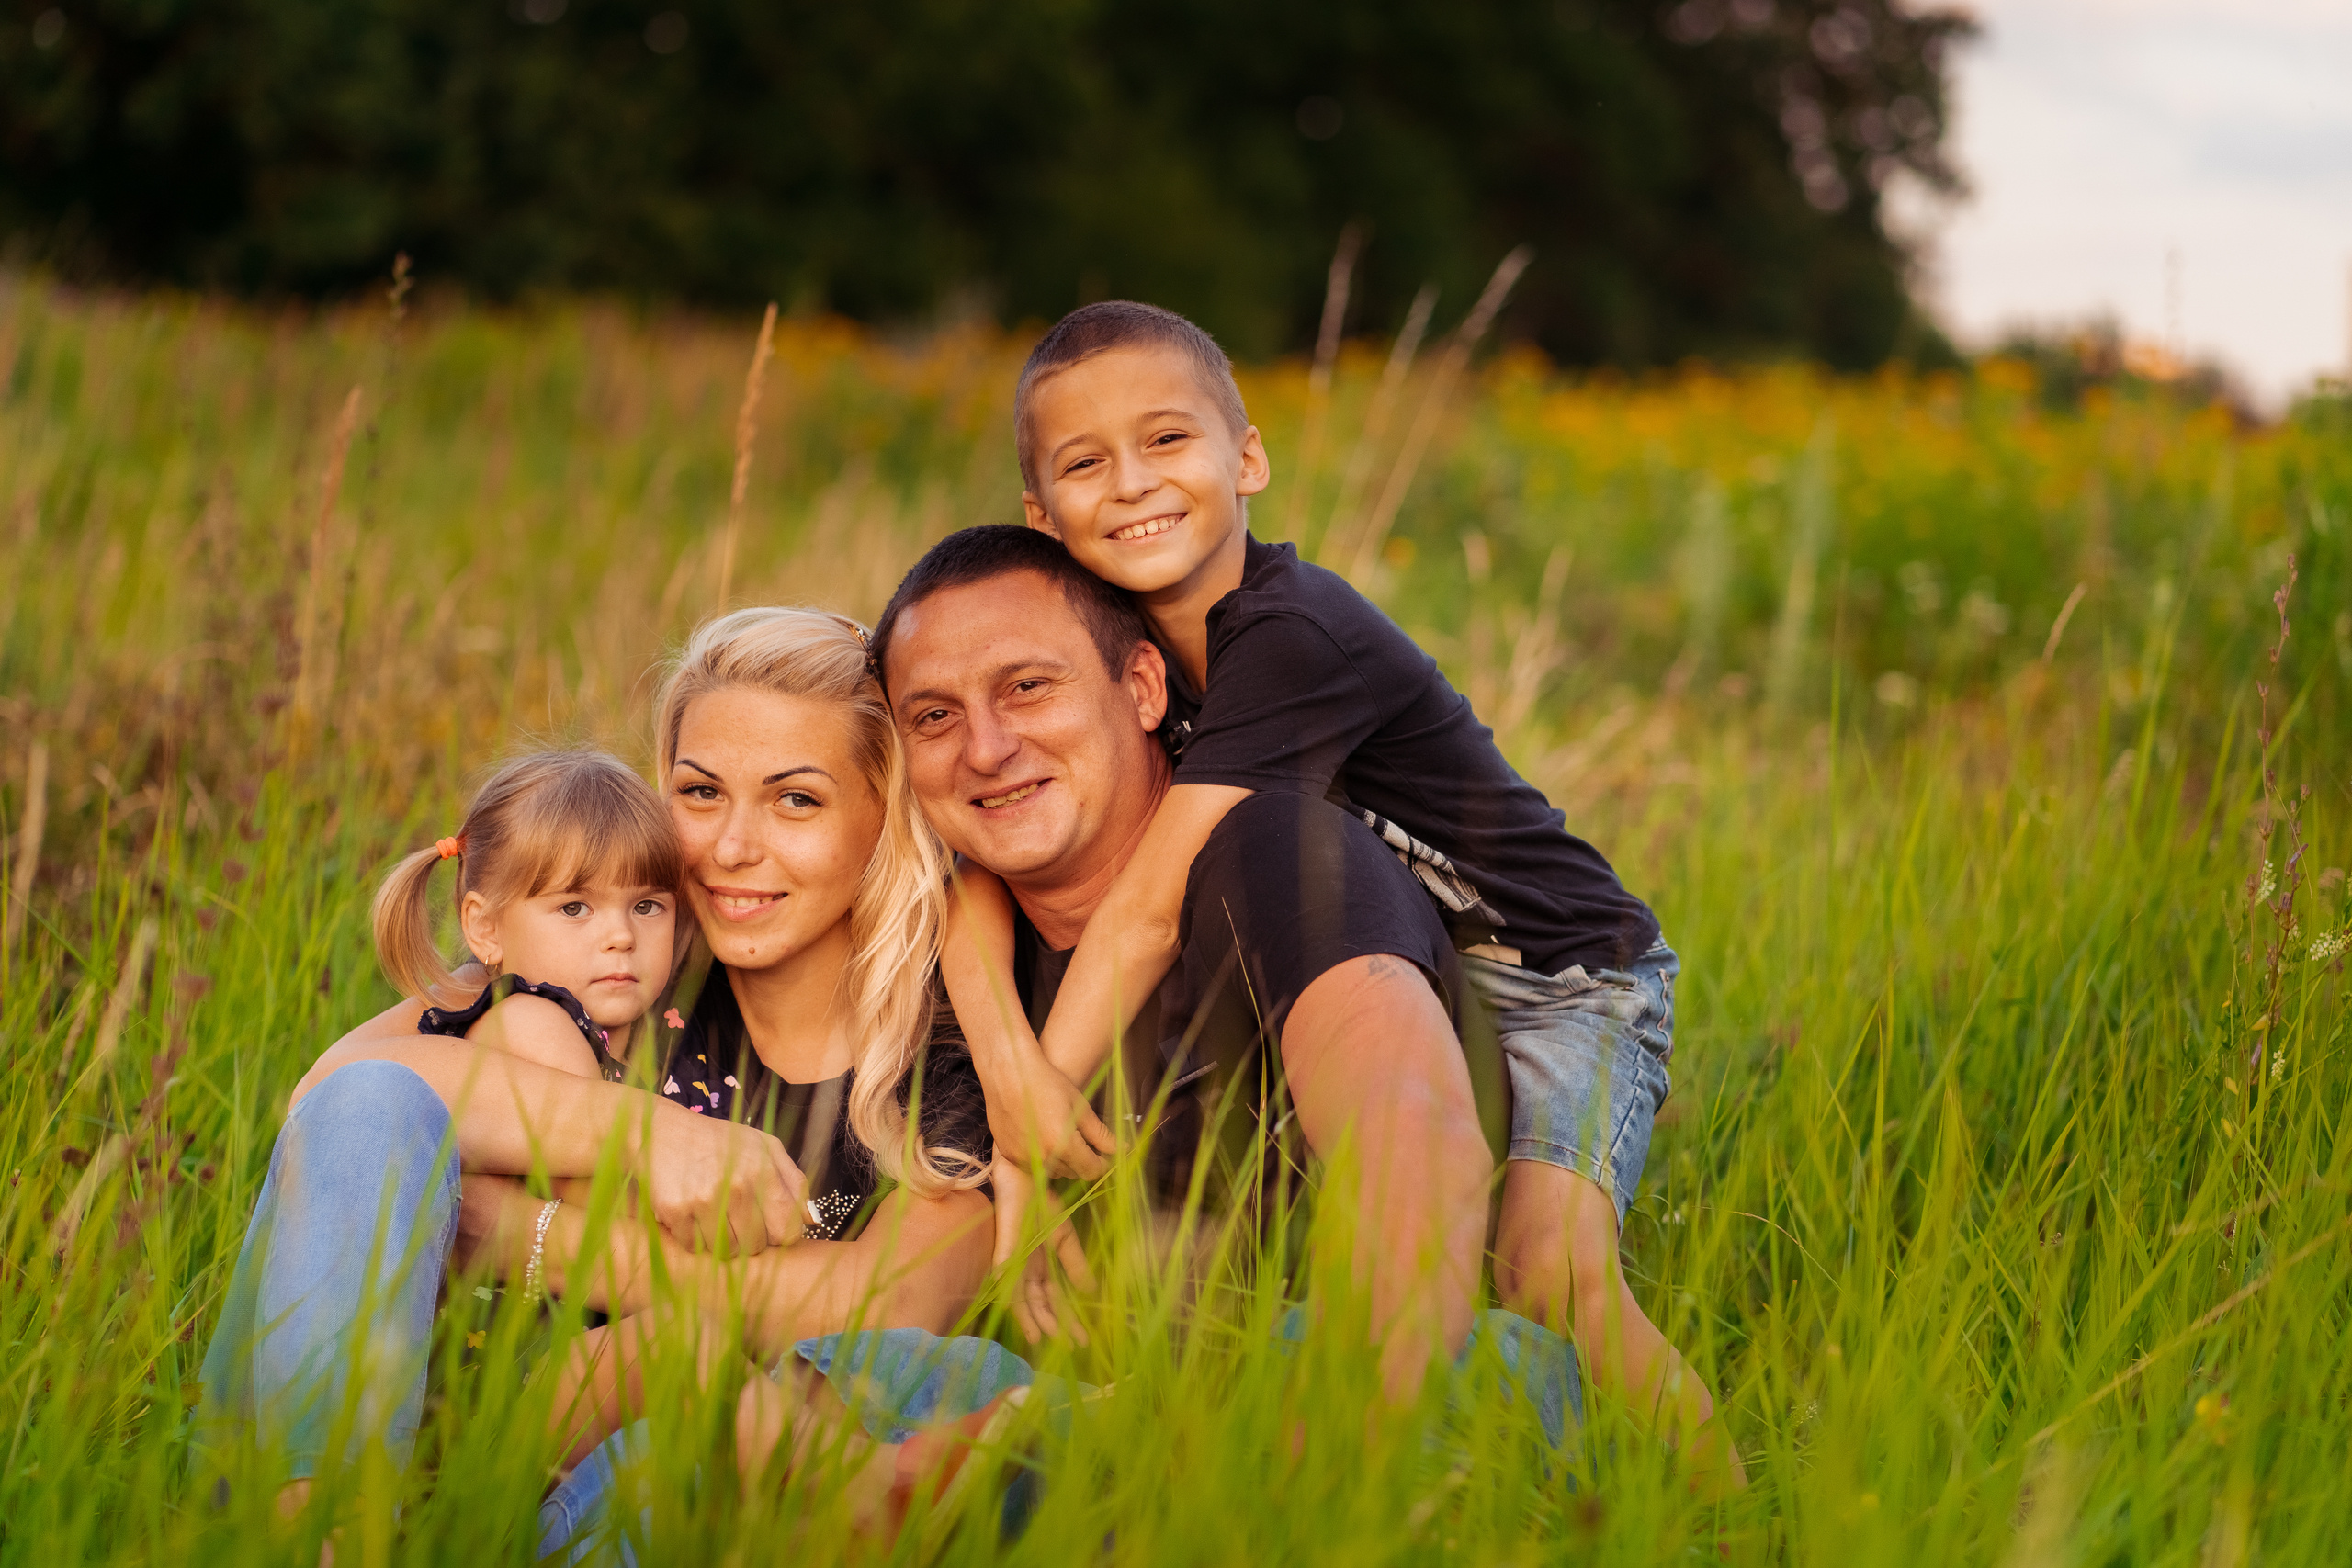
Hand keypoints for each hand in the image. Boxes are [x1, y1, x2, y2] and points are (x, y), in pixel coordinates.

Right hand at [642, 1100, 805, 1254]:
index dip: (780, 1235)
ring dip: (722, 1241)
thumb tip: (813, 1221)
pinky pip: (695, 1247)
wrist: (662, 1131)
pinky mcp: (675, 1210)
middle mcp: (737, 1185)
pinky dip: (694, 1238)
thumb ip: (793, 1183)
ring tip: (714, 1217)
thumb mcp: (764, 1147)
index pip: (787, 1230)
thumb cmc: (720, 1142)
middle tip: (737, 1220)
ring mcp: (704, 1199)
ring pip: (726, 1251)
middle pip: (757, 1245)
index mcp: (763, 1170)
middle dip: (751, 1239)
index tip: (769, 1226)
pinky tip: (691, 1215)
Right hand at [985, 1046, 1116, 1180]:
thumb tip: (1122, 1149)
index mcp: (1063, 1145)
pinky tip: (1044, 1137)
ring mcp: (1022, 1158)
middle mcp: (1042, 1158)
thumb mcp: (1079, 1106)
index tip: (1106, 1155)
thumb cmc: (1046, 1082)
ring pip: (1052, 1171)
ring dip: (1062, 1161)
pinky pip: (1032, 1165)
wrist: (1008, 1071)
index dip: (1102, 1164)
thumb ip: (1100, 1134)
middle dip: (1083, 1161)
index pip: (1091, 1170)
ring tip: (1064, 1137)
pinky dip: (1041, 1157)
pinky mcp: (1008, 1155)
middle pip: (1073, 1173)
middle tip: (1086, 1143)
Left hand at [992, 1158, 1094, 1344]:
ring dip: (1038, 1322)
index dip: (1071, 1318)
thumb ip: (1075, 1264)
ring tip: (1050, 1340)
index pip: (1058, 1298)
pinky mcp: (1004, 1260)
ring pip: (1027, 1303)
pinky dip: (1019, 1309)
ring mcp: (1015, 1267)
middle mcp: (1029, 1271)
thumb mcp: (1065, 1236)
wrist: (1026, 1177)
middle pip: (1044, 1305)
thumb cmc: (1042, 1202)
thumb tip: (1092, 1292)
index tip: (1086, 1338)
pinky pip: (1009, 1289)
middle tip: (1075, 1347)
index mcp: (1044, 1265)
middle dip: (1058, 1326)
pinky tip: (1029, 1326)